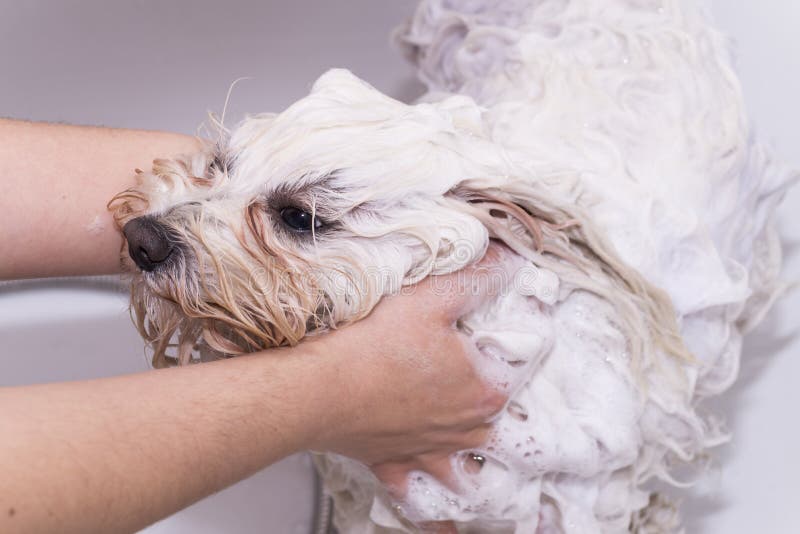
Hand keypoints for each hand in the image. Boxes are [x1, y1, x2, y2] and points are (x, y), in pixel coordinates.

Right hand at [307, 246, 508, 500]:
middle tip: (500, 400)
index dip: (518, 349)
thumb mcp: (431, 298)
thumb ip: (475, 279)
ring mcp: (430, 452)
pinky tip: (445, 524)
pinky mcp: (395, 463)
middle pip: (498, 424)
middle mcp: (465, 430)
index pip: (521, 370)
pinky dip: (433, 510)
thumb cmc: (372, 346)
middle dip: (502, 413)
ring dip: (475, 468)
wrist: (317, 390)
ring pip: (466, 469)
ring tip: (486, 471)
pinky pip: (420, 495)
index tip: (512, 338)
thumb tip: (509, 261)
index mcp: (484, 391)